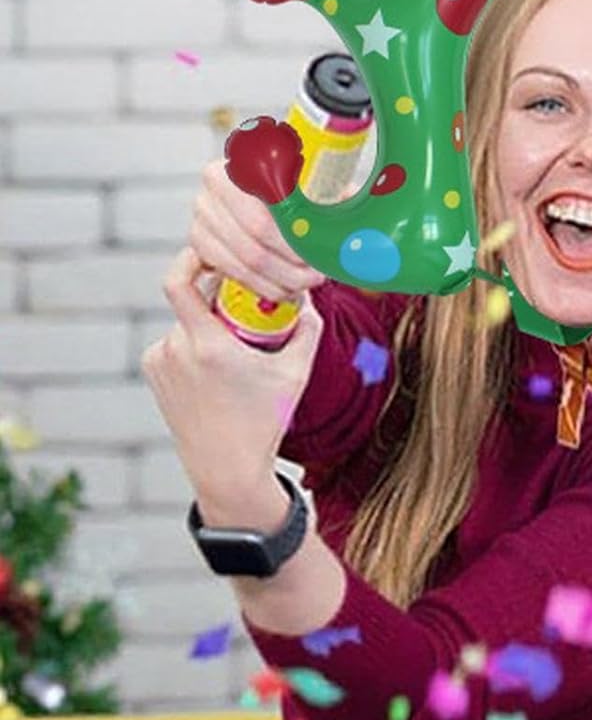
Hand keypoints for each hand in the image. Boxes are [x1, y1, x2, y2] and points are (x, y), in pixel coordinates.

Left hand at [143, 246, 322, 511]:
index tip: (218, 250)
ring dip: (212, 320)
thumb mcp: (296, 372)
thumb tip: (309, 295)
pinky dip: (198, 341)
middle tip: (252, 302)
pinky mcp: (155, 374)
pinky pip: (178, 340)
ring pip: (187, 320)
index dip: (193, 257)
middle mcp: (175, 350)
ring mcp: (160, 363)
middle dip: (223, 294)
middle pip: (194, 299)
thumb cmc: (264, 421)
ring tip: (241, 340)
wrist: (227, 469)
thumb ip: (307, 326)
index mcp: (207, 345)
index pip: (179, 282)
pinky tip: (221, 363)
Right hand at [190, 158, 325, 301]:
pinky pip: (233, 273)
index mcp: (240, 163)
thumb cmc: (297, 183)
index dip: (295, 238)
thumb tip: (353, 202)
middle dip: (292, 266)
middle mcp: (212, 187)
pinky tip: (287, 288)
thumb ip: (330, 187)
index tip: (320, 250)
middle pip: (255, 242)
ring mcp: (202, 216)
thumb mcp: (314, 176)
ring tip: (309, 283)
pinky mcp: (199, 243)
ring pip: (245, 262)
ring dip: (282, 279)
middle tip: (319, 275)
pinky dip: (264, 286)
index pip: (266, 212)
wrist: (263, 188)